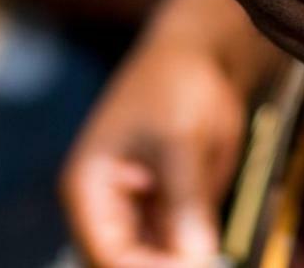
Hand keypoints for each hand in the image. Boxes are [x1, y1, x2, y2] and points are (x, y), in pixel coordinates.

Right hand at [62, 38, 245, 267]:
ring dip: (181, 261)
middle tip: (205, 264)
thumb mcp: (180, 140)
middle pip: (124, 263)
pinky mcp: (170, 208)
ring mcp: (139, 210)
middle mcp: (107, 208)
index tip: (191, 266)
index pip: (106, 254)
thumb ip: (186, 200)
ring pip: (154, 258)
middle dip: (163, 267)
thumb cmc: (175, 84)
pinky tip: (214, 253)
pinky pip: (180, 246)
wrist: (200, 56)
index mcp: (88, 188)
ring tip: (212, 257)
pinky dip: (197, 253)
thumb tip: (196, 259)